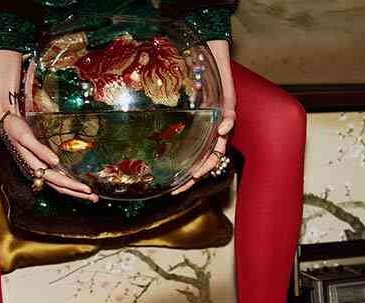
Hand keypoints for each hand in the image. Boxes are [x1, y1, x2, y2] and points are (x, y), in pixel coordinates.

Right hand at [0, 112, 99, 202]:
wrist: (5, 122)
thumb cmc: (14, 128)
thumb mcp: (26, 137)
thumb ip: (40, 150)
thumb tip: (55, 162)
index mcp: (34, 167)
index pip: (58, 181)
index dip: (73, 186)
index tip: (88, 190)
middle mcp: (37, 171)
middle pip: (60, 187)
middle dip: (78, 194)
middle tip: (95, 199)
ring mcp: (39, 169)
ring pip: (59, 185)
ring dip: (74, 191)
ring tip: (90, 195)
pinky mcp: (40, 164)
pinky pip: (56, 178)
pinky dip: (68, 183)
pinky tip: (75, 184)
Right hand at [171, 39, 235, 195]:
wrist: (203, 50)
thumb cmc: (184, 75)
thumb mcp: (170, 101)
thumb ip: (160, 116)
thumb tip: (132, 129)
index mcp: (199, 132)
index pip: (195, 160)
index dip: (186, 177)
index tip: (174, 191)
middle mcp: (211, 129)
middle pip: (210, 159)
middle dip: (198, 174)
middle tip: (186, 184)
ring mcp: (221, 117)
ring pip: (222, 145)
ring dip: (212, 157)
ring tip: (200, 169)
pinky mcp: (229, 103)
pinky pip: (231, 118)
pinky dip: (227, 126)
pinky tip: (220, 130)